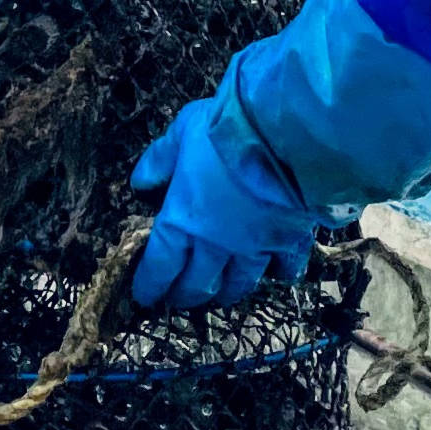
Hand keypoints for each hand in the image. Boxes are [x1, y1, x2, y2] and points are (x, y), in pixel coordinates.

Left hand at [127, 84, 318, 310]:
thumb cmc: (227, 130)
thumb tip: (140, 183)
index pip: (160, 265)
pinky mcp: (291, 243)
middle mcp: (216, 244)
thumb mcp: (183, 132)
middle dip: (184, 296)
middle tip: (177, 299)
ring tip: (219, 295)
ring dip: (225, 292)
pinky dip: (278, 276)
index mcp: (183, 219)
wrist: (287, 134)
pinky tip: (276, 276)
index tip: (145, 296)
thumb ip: (160, 160)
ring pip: (237, 284)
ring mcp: (255, 248)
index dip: (151, 285)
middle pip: (197, 283)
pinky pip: (284, 269)